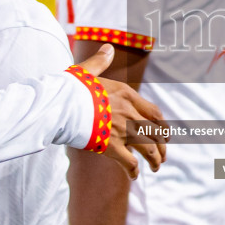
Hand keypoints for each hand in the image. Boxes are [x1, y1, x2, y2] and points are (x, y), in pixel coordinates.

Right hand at [76, 45, 165, 177]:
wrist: (60, 103)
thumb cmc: (71, 87)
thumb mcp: (87, 70)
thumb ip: (100, 61)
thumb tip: (108, 48)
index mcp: (127, 95)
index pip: (154, 113)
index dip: (162, 126)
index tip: (165, 134)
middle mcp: (129, 113)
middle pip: (156, 132)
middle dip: (162, 146)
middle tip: (163, 155)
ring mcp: (122, 130)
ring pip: (148, 149)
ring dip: (155, 160)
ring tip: (156, 168)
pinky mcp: (111, 146)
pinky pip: (129, 162)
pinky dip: (134, 171)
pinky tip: (133, 176)